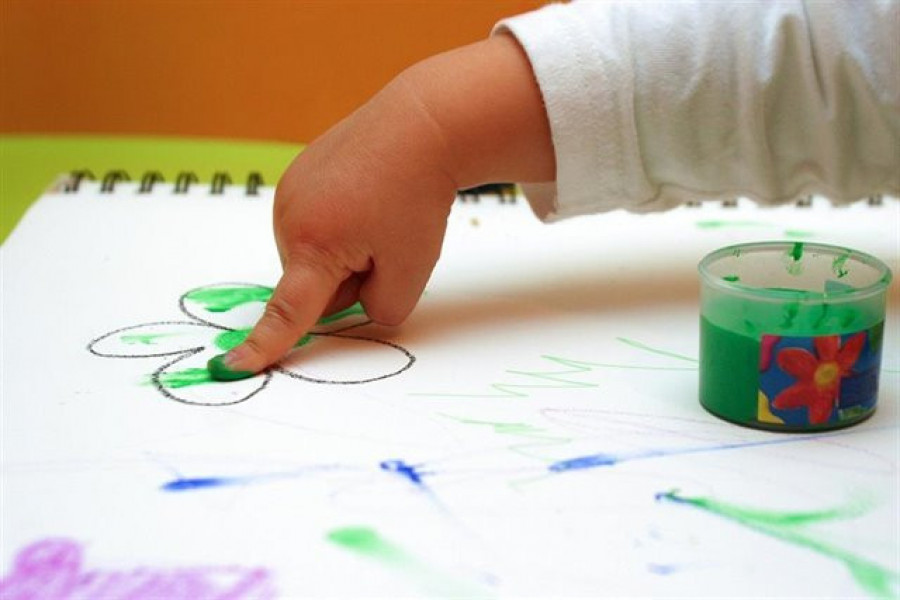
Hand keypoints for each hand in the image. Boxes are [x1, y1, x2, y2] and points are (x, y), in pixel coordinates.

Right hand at [221, 34, 553, 374]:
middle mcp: (289, 218)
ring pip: (311, 255)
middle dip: (347, 279)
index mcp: (313, 246)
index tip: (232, 367)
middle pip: (312, 284)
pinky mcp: (296, 175)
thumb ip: (380, 312)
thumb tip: (352, 308)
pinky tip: (364, 194)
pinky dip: (336, 223)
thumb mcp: (411, 273)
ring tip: (377, 212)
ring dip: (342, 251)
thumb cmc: (418, 197)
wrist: (421, 125)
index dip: (263, 345)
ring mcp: (288, 192)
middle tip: (386, 240)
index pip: (287, 312)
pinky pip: (312, 225)